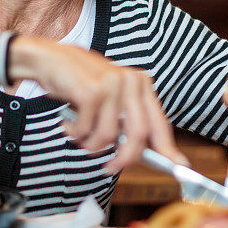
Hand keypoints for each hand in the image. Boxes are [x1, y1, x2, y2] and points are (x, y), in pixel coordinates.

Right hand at [8, 35, 186, 172]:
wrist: (48, 58)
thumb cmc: (79, 83)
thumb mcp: (109, 99)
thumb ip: (126, 121)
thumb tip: (143, 155)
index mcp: (141, 84)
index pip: (159, 122)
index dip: (168, 148)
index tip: (179, 166)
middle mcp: (131, 82)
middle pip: (138, 135)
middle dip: (124, 159)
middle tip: (109, 169)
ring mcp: (113, 85)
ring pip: (109, 137)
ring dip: (90, 145)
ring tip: (79, 133)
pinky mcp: (92, 91)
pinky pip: (86, 131)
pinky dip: (74, 134)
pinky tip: (67, 123)